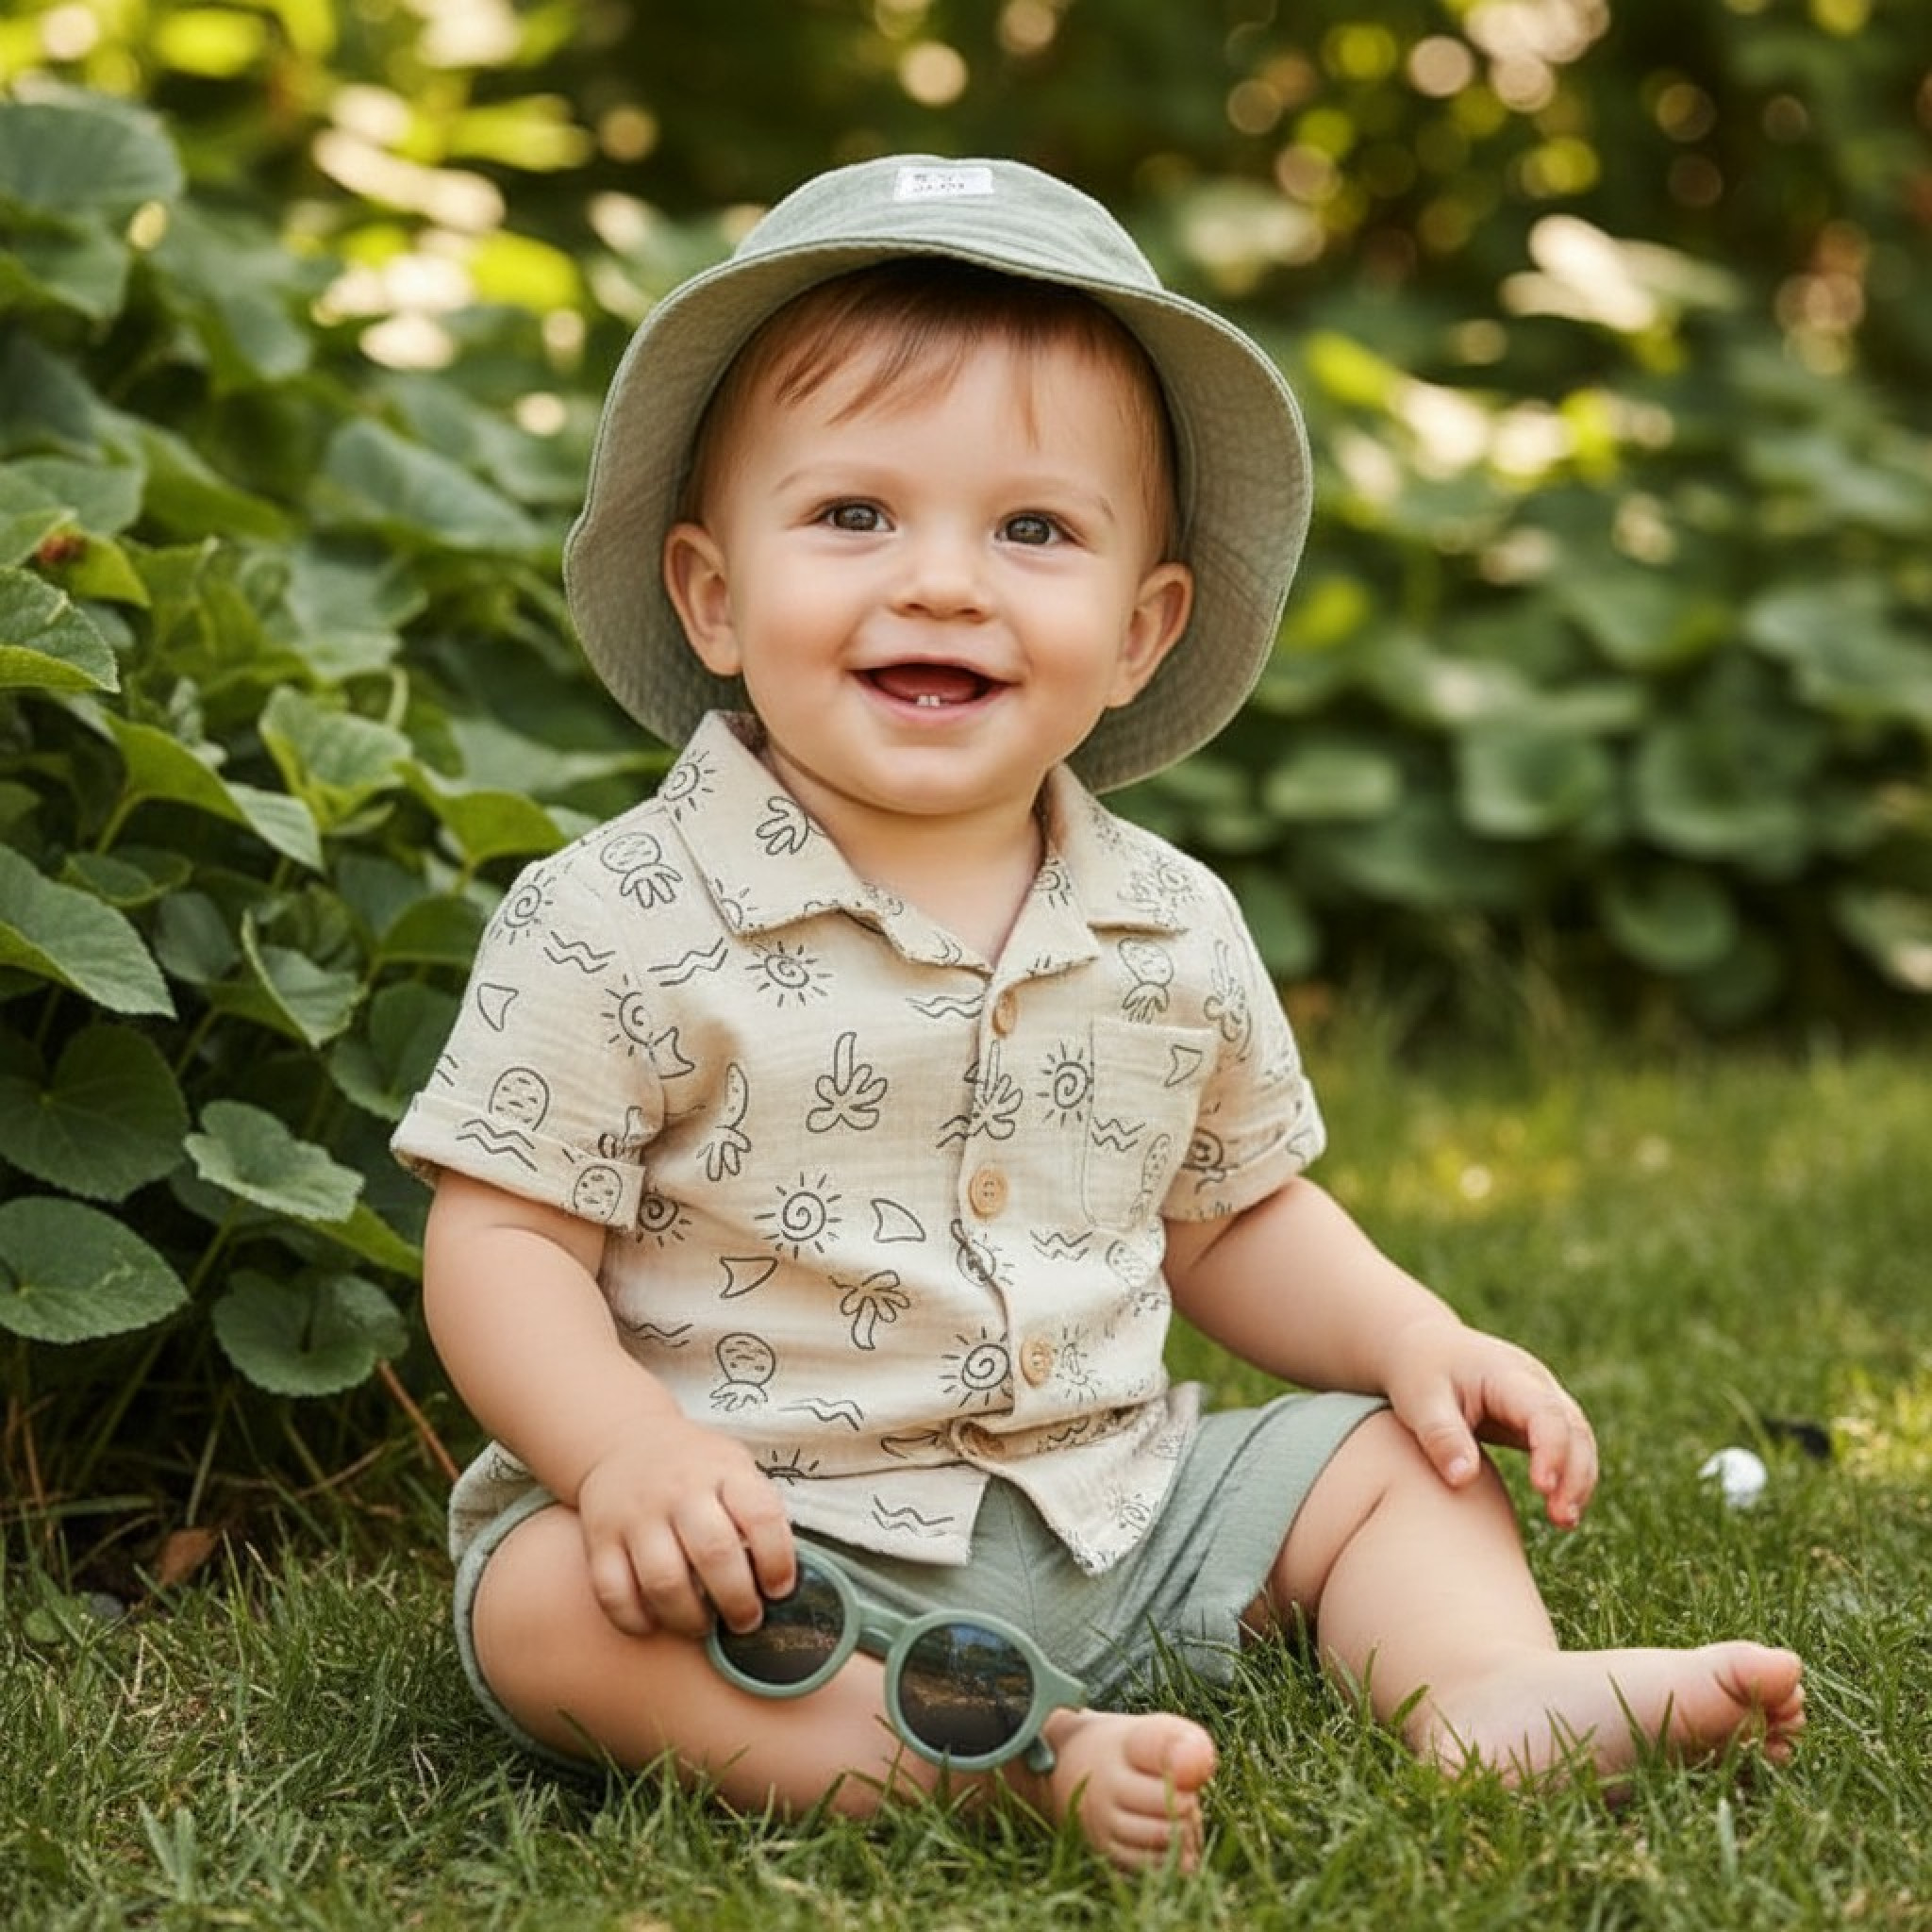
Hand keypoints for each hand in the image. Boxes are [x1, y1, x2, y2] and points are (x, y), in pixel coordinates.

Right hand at [572, 1413, 793, 1639]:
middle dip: (738, 1600)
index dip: (778, 1560)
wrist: (626, 1440)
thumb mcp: (734, 1469)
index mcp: (724, 1471)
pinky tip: (655, 1623)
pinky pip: (613, 1593)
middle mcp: (679, 1490)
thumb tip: (781, 1580)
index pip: (761, 1515)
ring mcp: (636, 1515)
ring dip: (690, 1618)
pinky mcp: (600, 1539)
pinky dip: (635, 1620)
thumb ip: (757, 1512)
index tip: (780, 1591)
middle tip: (746, 1621)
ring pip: (663, 1580)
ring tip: (704, 1626)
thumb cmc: (696, 1469)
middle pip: (715, 1553)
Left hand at [1381, 1319, 1597, 1527]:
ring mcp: (1541, 1400)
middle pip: (1572, 1426)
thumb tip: (1463, 1481)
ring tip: (1563, 1521)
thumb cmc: (1419, 1373)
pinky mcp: (1538, 1419)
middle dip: (1574, 1472)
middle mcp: (1534, 1384)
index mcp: (1506, 1374)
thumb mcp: (1420, 1400)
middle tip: (1561, 1517)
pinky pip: (1567, 1447)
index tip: (1542, 1487)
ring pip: (1578, 1438)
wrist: (1421, 1348)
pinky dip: (1570, 1478)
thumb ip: (1442, 1436)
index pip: (1544, 1411)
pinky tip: (1561, 1513)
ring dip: (1578, 1480)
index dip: (1550, 1449)